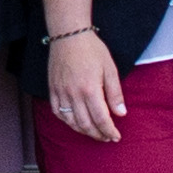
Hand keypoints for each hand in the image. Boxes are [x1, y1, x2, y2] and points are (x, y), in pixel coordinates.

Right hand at [39, 25, 123, 143]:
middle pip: (86, 124)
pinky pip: (57, 112)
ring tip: (93, 132)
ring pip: (71, 121)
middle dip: (98, 134)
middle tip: (107, 137)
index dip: (109, 131)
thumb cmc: (92, 50)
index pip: (101, 119)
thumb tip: (121, 114)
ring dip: (83, 131)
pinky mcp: (52, 89)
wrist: (69, 35)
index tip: (116, 136)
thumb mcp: (110, 69)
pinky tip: (75, 122)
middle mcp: (73, 94)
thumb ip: (115, 93)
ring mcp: (61, 92)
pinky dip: (67, 121)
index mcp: (90, 89)